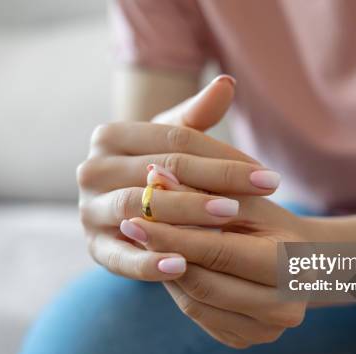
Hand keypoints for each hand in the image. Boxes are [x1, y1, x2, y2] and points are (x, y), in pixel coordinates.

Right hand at [78, 76, 280, 280]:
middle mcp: (91, 170)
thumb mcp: (175, 139)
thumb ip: (198, 115)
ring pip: (139, 210)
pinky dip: (148, 264)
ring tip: (229, 219)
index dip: (223, 156)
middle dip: (212, 183)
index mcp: (109, 136)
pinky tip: (182, 267)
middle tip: (258, 195)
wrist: (126, 206)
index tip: (266, 174)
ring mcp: (89, 210)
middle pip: (158, 173)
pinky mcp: (94, 248)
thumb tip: (227, 83)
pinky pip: (120, 258)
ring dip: (185, 216)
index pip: (174, 141)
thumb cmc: (157, 166)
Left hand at [120, 185, 309, 347]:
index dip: (173, 235)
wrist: (294, 259)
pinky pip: (198, 315)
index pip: (219, 253)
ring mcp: (266, 330)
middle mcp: (286, 307)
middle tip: (130, 228)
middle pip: (205, 285)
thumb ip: (201, 189)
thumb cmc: (267, 221)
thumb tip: (153, 175)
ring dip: (165, 273)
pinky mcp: (245, 339)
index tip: (136, 216)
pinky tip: (166, 264)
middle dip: (164, 255)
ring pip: (196, 304)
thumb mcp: (241, 199)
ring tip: (144, 243)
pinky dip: (178, 288)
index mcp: (292, 266)